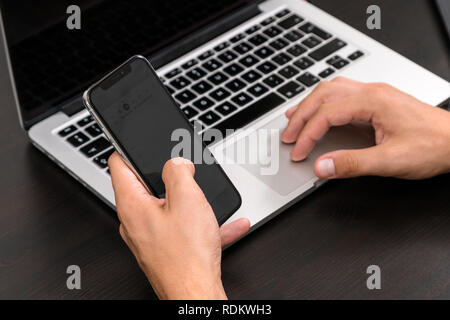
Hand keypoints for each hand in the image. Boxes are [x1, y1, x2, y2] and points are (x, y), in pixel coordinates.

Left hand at [108, 153, 249, 299]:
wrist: (196, 294)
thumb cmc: (187, 255)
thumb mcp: (188, 199)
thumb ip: (178, 171)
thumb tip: (176, 162)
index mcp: (132, 205)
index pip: (119, 165)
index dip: (129, 148)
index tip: (139, 142)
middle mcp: (135, 221)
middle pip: (144, 186)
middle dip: (166, 175)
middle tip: (183, 169)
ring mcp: (149, 237)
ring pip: (167, 208)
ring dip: (188, 201)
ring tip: (206, 199)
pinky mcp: (164, 249)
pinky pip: (182, 229)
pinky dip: (200, 223)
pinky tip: (224, 224)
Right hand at [282, 77, 449, 179]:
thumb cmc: (433, 146)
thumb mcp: (391, 161)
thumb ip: (352, 164)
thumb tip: (322, 166)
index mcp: (373, 101)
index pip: (326, 114)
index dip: (307, 134)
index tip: (298, 152)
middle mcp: (372, 92)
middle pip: (323, 95)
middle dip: (300, 115)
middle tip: (287, 135)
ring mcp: (375, 93)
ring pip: (331, 89)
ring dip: (309, 104)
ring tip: (293, 118)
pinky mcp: (378, 100)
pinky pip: (342, 93)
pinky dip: (323, 102)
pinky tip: (319, 110)